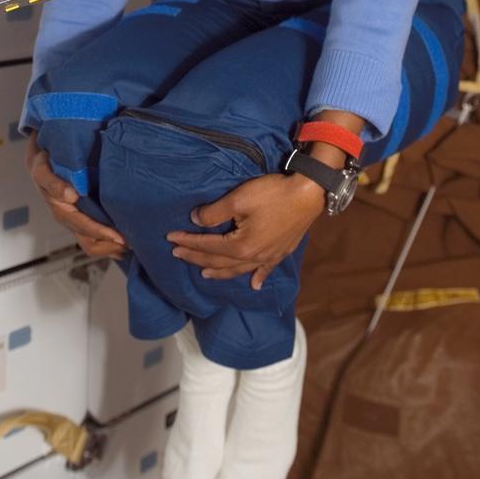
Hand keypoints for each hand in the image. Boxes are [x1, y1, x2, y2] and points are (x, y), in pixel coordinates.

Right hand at [24, 133, 127, 258]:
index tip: (120, 238)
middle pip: (91, 244)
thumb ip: (54, 183)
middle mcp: (70, 219)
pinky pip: (97, 235)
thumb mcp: (43, 171)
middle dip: (111, 247)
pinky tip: (124, 237)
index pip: (84, 228)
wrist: (42, 162)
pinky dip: (111, 240)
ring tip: (134, 243)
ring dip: (113, 247)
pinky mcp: (84, 215)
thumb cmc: (44, 167)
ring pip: (95, 243)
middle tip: (134, 244)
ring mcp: (77, 220)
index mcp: (62, 211)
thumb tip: (70, 196)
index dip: (102, 233)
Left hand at [166, 172, 324, 290]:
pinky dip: (258, 278)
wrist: (308, 194)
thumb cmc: (272, 194)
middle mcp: (252, 257)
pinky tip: (254, 284)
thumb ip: (214, 212)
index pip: (207, 246)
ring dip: (220, 272)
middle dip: (196, 258)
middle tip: (177, 255)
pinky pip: (265, 270)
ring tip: (205, 275)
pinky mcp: (281, 251)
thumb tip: (195, 220)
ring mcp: (268, 256)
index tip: (170, 238)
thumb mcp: (238, 199)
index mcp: (240, 246)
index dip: (187, 242)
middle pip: (219, 261)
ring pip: (238, 270)